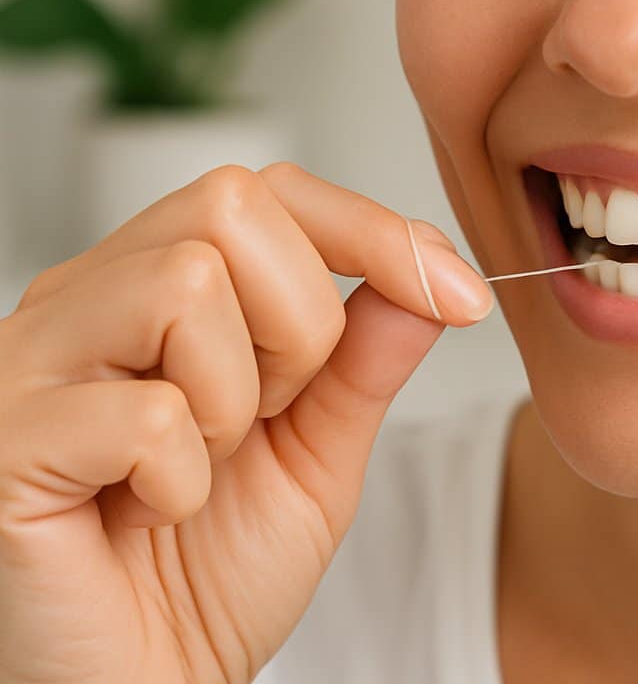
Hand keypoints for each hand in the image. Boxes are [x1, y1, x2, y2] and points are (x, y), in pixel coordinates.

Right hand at [0, 163, 493, 683]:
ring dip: (235, 398)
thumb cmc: (208, 578)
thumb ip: (364, 356)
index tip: (462, 297)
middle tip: (264, 417)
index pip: (266, 191)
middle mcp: (80, 303)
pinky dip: (180, 481)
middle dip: (297, 325)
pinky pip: (142, 413)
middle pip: (229, 207)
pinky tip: (145, 514)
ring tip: (200, 463)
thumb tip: (428, 270)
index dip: (375, 231)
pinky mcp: (3, 443)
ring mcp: (27, 364)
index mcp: (150, 289)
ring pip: (183, 283)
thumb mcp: (317, 451)